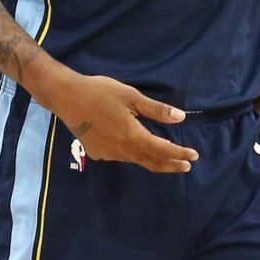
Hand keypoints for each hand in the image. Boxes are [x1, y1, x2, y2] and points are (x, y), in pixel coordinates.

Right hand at [54, 74, 196, 173]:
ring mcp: (108, 153)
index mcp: (133, 136)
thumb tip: (181, 118)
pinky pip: (120, 156)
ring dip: (152, 160)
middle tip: (185, 166)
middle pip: (151, 161)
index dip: (179, 154)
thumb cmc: (100, 92)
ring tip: (165, 158)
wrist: (66, 97)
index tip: (193, 156)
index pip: (163, 150)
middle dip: (170, 164)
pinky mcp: (97, 152)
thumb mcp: (131, 96)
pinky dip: (133, 155)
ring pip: (135, 160)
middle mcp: (122, 150)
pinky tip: (135, 149)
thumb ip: (156, 110)